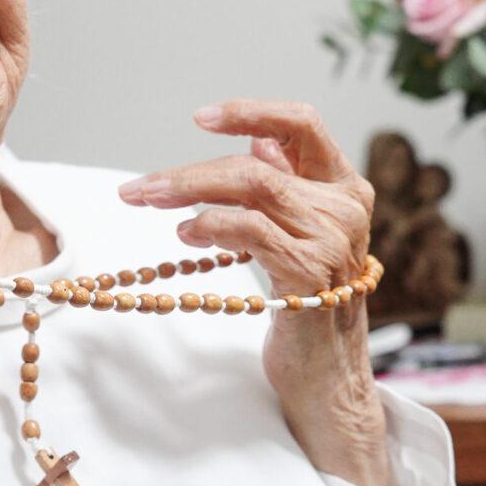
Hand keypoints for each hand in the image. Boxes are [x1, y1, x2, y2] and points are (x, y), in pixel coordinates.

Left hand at [118, 100, 403, 485]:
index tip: (200, 117)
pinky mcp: (311, 274)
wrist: (328, 374)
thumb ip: (286, 187)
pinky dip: (210, 226)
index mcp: (346, 186)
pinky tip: (186, 235)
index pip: (303, 122)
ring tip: (148, 203)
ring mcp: (333, 240)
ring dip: (187, 192)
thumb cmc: (305, 301)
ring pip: (251, 189)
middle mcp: (346, 207)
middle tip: (138, 188)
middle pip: (258, 165)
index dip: (251, 112)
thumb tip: (256, 143)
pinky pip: (250, 230)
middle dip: (189, 172)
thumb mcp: (298, 234)